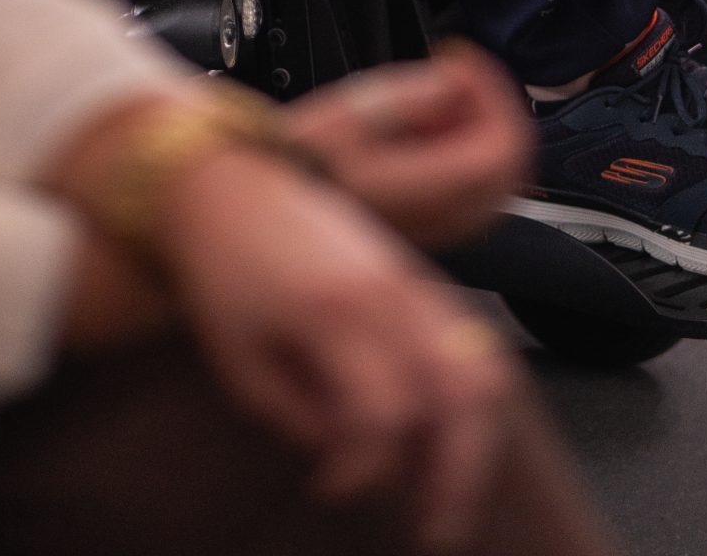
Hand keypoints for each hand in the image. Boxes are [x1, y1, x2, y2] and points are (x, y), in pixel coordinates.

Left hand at [155, 144, 518, 548]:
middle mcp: (390, 295)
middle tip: (433, 529)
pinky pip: (470, 341)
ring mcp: (412, 280)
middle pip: (461, 394)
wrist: (232, 185)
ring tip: (449, 494)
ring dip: (477, 440)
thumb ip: (299, 417)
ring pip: (483, 368)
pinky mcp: (417, 276)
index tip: (325, 487)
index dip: (361, 470)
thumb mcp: (240, 360)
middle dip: (456, 473)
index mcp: (337, 314)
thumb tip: (349, 456)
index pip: (383, 417)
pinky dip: (472, 397)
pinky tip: (445, 438)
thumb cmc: (223, 274)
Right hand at [286, 43, 533, 248]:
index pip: (500, 148)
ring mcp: (436, 231)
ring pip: (495, 183)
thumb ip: (413, 94)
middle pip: (510, 169)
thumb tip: (457, 77)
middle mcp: (438, 220)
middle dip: (493, 109)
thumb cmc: (292, 162)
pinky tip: (426, 129)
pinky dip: (464, 152)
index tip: (464, 61)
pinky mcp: (426, 229)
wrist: (263, 208)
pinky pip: (471, 192)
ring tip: (438, 98)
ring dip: (478, 130)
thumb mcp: (347, 112)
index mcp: (423, 191)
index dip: (495, 93)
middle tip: (458, 75)